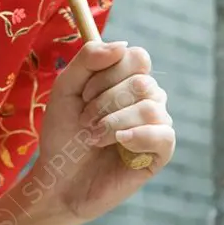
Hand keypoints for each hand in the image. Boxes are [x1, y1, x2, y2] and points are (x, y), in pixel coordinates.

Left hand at [35, 40, 174, 222]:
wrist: (58, 179)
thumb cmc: (63, 132)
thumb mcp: (66, 87)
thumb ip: (89, 58)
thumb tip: (123, 45)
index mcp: (127, 79)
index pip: (138, 57)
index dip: (110, 73)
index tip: (85, 94)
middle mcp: (146, 98)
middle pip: (142, 82)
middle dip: (105, 101)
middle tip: (84, 120)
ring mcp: (155, 125)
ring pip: (150, 107)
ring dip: (113, 122)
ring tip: (93, 137)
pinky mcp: (159, 154)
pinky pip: (165, 135)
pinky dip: (138, 136)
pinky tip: (119, 143)